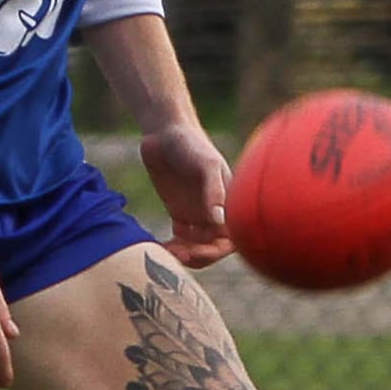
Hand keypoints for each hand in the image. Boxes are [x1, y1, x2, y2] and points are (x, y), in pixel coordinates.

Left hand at [140, 121, 234, 268]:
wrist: (164, 132)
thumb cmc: (190, 143)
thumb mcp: (205, 164)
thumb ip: (214, 191)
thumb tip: (220, 221)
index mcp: (230, 204)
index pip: (232, 239)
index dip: (216, 251)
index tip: (194, 251)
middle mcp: (217, 213)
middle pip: (213, 249)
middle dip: (198, 257)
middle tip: (175, 255)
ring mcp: (198, 216)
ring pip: (196, 249)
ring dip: (184, 256)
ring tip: (165, 252)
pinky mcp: (180, 216)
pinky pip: (180, 242)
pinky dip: (172, 249)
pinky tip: (158, 248)